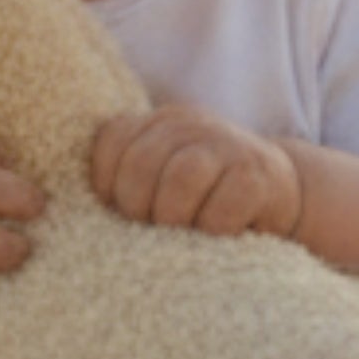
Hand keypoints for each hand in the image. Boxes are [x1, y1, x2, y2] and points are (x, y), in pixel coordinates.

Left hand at [89, 107, 304, 239]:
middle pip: (141, 162)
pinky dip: (213, 229)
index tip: (120, 212)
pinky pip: (222, 207)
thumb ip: (129, 181)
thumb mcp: (165, 177)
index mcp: (159, 122)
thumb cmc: (207, 197)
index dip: (106, 185)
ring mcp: (227, 144)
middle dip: (138, 207)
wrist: (286, 193)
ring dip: (174, 217)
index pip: (111, 141)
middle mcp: (190, 123)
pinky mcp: (258, 174)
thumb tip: (71, 216)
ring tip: (181, 233)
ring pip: (181, 177)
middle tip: (151, 229)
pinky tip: (216, 235)